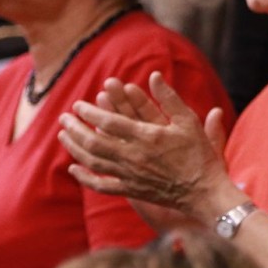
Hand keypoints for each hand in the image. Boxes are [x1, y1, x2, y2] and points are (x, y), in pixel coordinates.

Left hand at [57, 71, 234, 220]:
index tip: (79, 104)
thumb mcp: (188, 121)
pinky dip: (84, 177)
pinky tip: (73, 168)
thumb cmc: (199, 154)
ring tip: (64, 135)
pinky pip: (101, 185)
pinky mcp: (131, 190)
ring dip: (74, 147)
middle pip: (93, 141)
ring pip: (93, 161)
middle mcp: (134, 156)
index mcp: (147, 137)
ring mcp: (130, 175)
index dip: (90, 112)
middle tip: (64, 117)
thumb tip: (153, 75)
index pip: (109, 122)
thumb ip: (169, 98)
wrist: (204, 192)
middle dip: (75, 128)